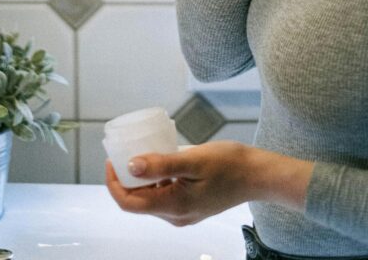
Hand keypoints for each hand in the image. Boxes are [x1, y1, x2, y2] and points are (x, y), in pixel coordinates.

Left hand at [105, 141, 314, 226]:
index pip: (129, 203)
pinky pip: (164, 195)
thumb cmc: (229, 164)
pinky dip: (156, 180)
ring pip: (151, 198)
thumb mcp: (193, 159)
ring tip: (140, 151)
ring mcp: (184, 213)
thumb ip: (162, 164)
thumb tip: (130, 166)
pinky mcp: (192, 206)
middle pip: (138, 201)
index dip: (114, 183)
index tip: (110, 160)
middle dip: (126, 179)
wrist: (258, 175)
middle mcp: (176, 216)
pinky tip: (161, 160)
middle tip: (123, 150)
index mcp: (173, 206)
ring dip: (141, 179)